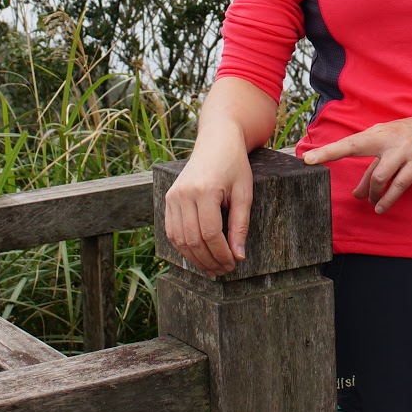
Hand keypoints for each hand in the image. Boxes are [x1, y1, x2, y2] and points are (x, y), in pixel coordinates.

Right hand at [163, 129, 252, 276]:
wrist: (216, 141)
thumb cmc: (234, 165)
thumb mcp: (244, 193)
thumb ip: (240, 225)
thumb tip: (238, 256)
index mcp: (205, 190)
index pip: (211, 233)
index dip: (222, 254)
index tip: (233, 264)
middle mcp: (184, 194)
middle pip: (193, 239)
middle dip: (209, 260)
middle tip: (224, 271)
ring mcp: (173, 196)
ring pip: (179, 239)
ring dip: (195, 258)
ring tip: (211, 268)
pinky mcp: (168, 198)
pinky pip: (171, 230)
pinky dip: (183, 247)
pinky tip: (197, 255)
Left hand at [301, 99, 411, 213]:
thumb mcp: (391, 144)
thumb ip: (374, 166)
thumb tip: (358, 191)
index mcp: (378, 133)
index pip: (349, 142)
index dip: (327, 150)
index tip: (307, 158)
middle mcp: (387, 139)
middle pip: (354, 147)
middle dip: (331, 154)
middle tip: (312, 166)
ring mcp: (403, 150)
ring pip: (378, 175)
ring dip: (371, 193)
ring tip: (370, 202)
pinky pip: (399, 185)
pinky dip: (388, 199)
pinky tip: (380, 208)